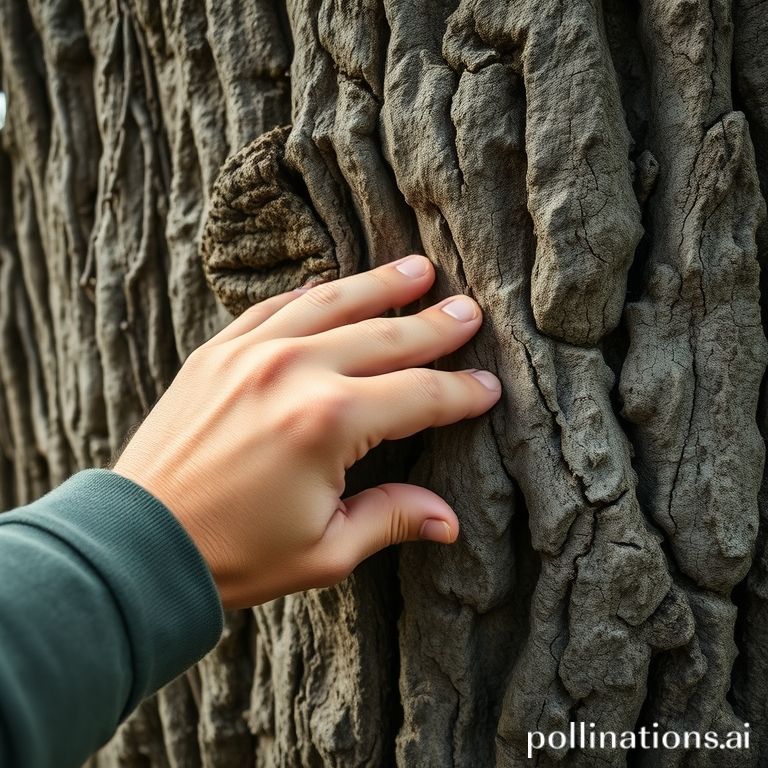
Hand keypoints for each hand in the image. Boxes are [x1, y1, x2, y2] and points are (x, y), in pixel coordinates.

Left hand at [113, 254, 501, 608]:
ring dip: (380, 285)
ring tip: (418, 269)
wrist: (139, 543)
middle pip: (386, 336)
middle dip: (435, 324)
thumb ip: (390, 519)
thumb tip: (449, 520)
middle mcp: (295, 372)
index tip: (488, 387)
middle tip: (469, 311)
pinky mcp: (217, 352)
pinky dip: (312, 295)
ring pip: (333, 303)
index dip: (461, 393)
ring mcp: (251, 353)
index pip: (419, 396)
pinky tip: (335, 287)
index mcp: (329, 423)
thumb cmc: (234, 555)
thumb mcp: (324, 551)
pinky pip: (275, 307)